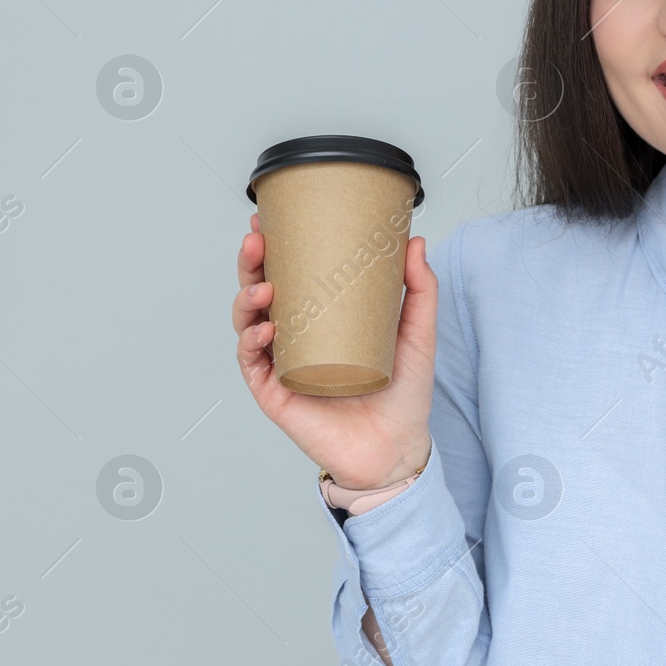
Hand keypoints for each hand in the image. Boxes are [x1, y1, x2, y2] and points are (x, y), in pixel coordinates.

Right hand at [232, 212, 435, 489]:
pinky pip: (253, 364)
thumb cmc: (404, 394)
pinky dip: (251, 344)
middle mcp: (296, 338)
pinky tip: (262, 331)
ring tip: (264, 289)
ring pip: (248, 324)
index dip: (273, 248)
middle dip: (251, 265)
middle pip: (260, 292)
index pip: (289, 276)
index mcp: (322, 319)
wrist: (398, 447)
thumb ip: (418, 290)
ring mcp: (282, 365)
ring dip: (247, 300)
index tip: (268, 219)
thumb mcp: (417, 333)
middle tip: (257, 241)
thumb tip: (415, 241)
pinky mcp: (276, 394)